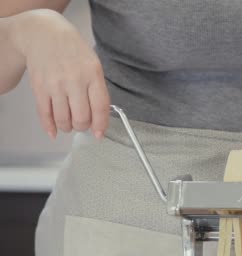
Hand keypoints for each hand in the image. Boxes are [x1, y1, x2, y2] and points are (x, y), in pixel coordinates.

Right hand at [13, 9, 109, 138]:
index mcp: (93, 74)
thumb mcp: (94, 65)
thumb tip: (100, 117)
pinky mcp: (39, 88)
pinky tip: (54, 131)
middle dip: (83, 127)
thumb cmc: (73, 50)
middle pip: (81, 118)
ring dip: (68, 127)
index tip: (99, 134)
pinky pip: (45, 114)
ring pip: (63, 119)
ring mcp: (55, 85)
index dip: (100, 125)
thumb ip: (98, 90)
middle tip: (83, 125)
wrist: (44, 34)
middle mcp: (74, 80)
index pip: (100, 107)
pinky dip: (50, 127)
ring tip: (70, 124)